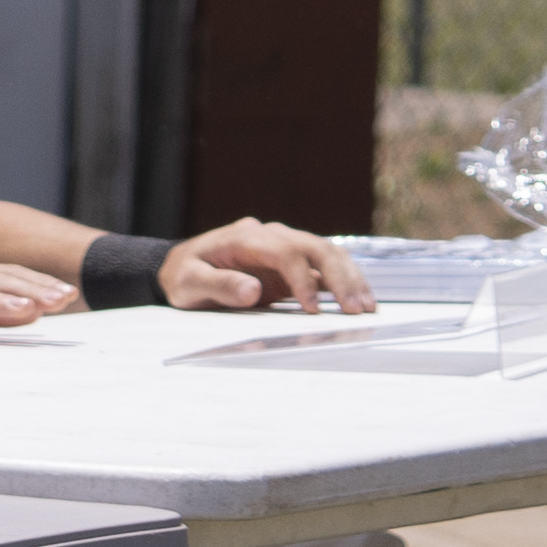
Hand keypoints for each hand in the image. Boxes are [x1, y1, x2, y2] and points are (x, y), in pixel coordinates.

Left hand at [155, 218, 370, 313]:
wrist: (180, 267)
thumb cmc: (183, 275)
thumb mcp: (188, 283)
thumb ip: (218, 285)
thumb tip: (252, 290)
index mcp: (245, 238)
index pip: (284, 251)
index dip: (301, 278)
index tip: (311, 308)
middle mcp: (271, 236)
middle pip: (315, 247)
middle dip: (340, 277)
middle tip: (356, 309)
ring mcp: (284, 248)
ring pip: (327, 254)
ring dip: (350, 278)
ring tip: (366, 308)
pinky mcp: (293, 265)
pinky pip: (325, 268)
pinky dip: (345, 282)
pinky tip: (360, 302)